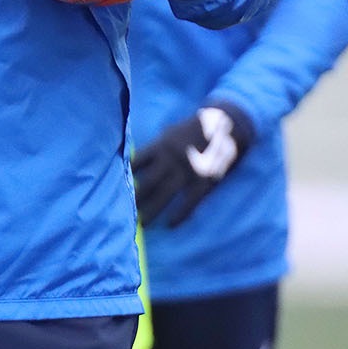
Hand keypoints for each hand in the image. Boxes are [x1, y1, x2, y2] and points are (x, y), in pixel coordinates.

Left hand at [133, 102, 253, 227]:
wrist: (228, 124)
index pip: (137, 162)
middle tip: (126, 213)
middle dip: (136, 198)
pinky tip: (170, 224)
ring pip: (165, 194)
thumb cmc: (197, 127)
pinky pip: (190, 201)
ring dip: (152, 210)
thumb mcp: (172, 131)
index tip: (118, 188)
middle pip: (148, 183)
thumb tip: (139, 160)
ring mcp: (188, 170)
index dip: (127, 176)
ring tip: (142, 222)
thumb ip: (157, 146)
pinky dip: (180, 214)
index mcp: (162, 145)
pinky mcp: (204, 180)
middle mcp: (172, 159)